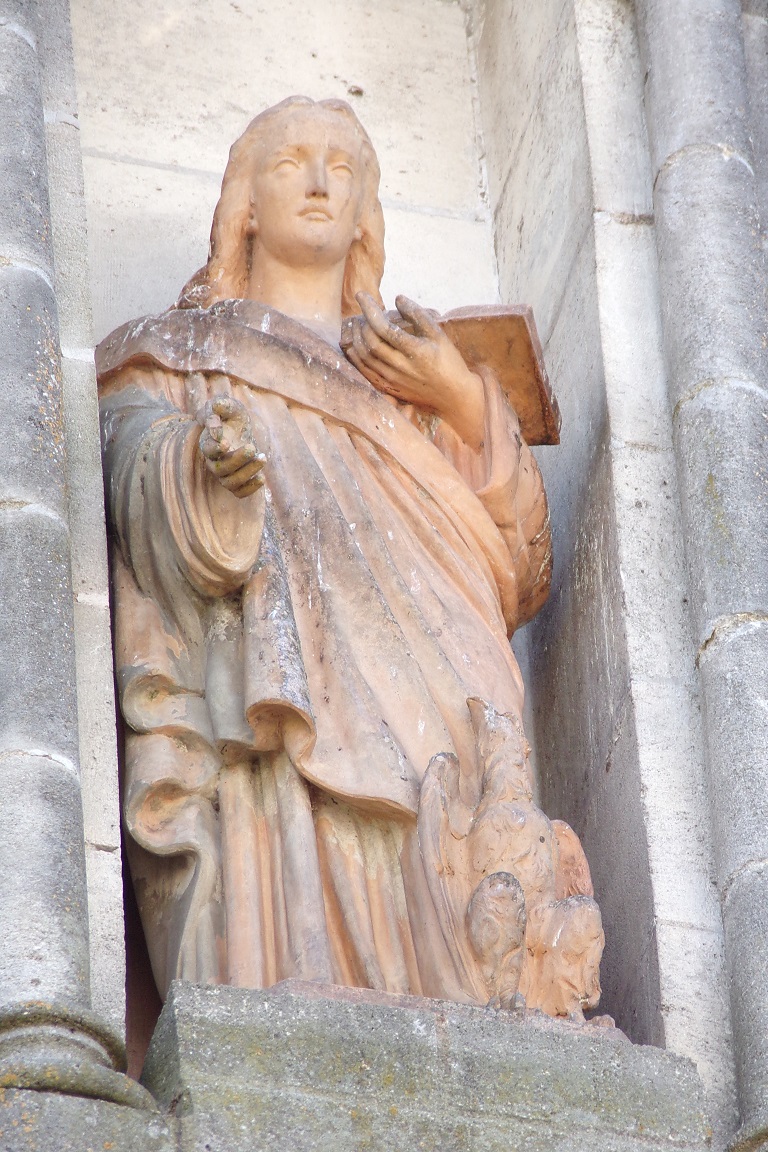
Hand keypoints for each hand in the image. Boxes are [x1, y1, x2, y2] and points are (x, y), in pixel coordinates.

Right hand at [197, 395, 265, 498]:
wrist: (237, 427)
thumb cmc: (229, 415)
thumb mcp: (227, 405)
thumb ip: (221, 405)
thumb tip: (217, 408)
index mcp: (208, 443)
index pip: (207, 450)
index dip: (215, 448)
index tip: (226, 442)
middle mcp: (214, 461)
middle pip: (220, 469)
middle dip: (236, 460)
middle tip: (251, 446)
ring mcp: (225, 473)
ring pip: (230, 482)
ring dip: (247, 473)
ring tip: (262, 457)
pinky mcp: (237, 479)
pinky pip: (239, 492)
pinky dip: (250, 489)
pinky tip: (262, 478)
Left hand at [346, 293, 484, 447]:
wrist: (453, 396)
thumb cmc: (448, 361)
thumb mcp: (439, 335)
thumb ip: (418, 315)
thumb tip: (398, 299)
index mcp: (414, 351)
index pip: (383, 327)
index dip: (369, 309)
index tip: (362, 295)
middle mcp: (400, 367)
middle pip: (370, 342)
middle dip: (361, 322)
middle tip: (361, 311)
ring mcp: (393, 380)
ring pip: (364, 357)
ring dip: (356, 338)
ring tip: (356, 324)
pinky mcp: (389, 389)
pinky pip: (366, 372)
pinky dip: (356, 358)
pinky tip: (354, 346)